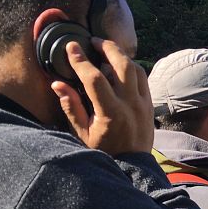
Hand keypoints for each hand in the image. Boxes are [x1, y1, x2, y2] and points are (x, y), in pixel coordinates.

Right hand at [51, 38, 153, 154]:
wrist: (133, 167)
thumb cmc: (105, 153)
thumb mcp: (83, 134)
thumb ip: (72, 107)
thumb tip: (57, 83)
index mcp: (111, 113)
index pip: (94, 78)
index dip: (81, 60)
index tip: (71, 47)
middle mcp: (130, 104)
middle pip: (123, 65)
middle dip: (107, 48)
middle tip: (93, 41)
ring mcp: (143, 103)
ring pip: (136, 69)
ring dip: (121, 56)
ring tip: (106, 51)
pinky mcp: (150, 105)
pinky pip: (143, 79)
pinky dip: (132, 69)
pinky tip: (120, 66)